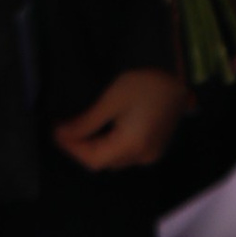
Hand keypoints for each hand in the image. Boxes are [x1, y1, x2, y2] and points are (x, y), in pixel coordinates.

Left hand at [53, 66, 188, 172]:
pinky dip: (111, 147)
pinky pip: (128, 154)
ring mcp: (151, 153)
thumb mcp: (110, 101)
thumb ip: (85, 122)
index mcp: (131, 146)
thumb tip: (62, 134)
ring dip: (95, 148)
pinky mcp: (156, 146)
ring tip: (80, 130)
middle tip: (64, 130)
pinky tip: (103, 131)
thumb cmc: (145, 83)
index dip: (71, 148)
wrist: (180, 75)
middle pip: (103, 162)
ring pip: (115, 160)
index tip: (55, 132)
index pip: (92, 159)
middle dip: (81, 148)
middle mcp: (142, 156)